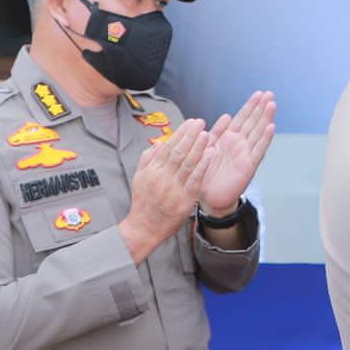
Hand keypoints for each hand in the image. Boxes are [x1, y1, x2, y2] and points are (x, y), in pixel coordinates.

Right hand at [120, 119, 214, 262]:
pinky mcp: (184, 200)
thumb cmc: (144, 202)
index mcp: (152, 170)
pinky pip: (195, 180)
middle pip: (178, 152)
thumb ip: (148, 159)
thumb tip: (158, 143)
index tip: (190, 122)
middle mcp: (162, 177)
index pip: (168, 147)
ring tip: (206, 134)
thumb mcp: (139, 178)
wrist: (145, 227)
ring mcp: (173, 189)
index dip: (180, 134)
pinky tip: (210, 155)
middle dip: (190, 135)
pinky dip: (202, 166)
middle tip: (200, 122)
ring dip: (197, 147)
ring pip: (187, 164)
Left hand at [199, 91, 275, 214]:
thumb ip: (215, 133)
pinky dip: (264, 139)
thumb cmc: (206, 174)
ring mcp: (246, 154)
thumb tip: (225, 116)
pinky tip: (271, 127)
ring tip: (272, 104)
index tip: (259, 93)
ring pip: (257, 132)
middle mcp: (240, 144)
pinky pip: (258, 150)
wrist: (208, 197)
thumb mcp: (205, 148)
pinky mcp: (248, 166)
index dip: (250, 106)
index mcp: (228, 139)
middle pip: (253, 122)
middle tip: (270, 93)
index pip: (242, 118)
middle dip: (261, 108)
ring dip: (265, 118)